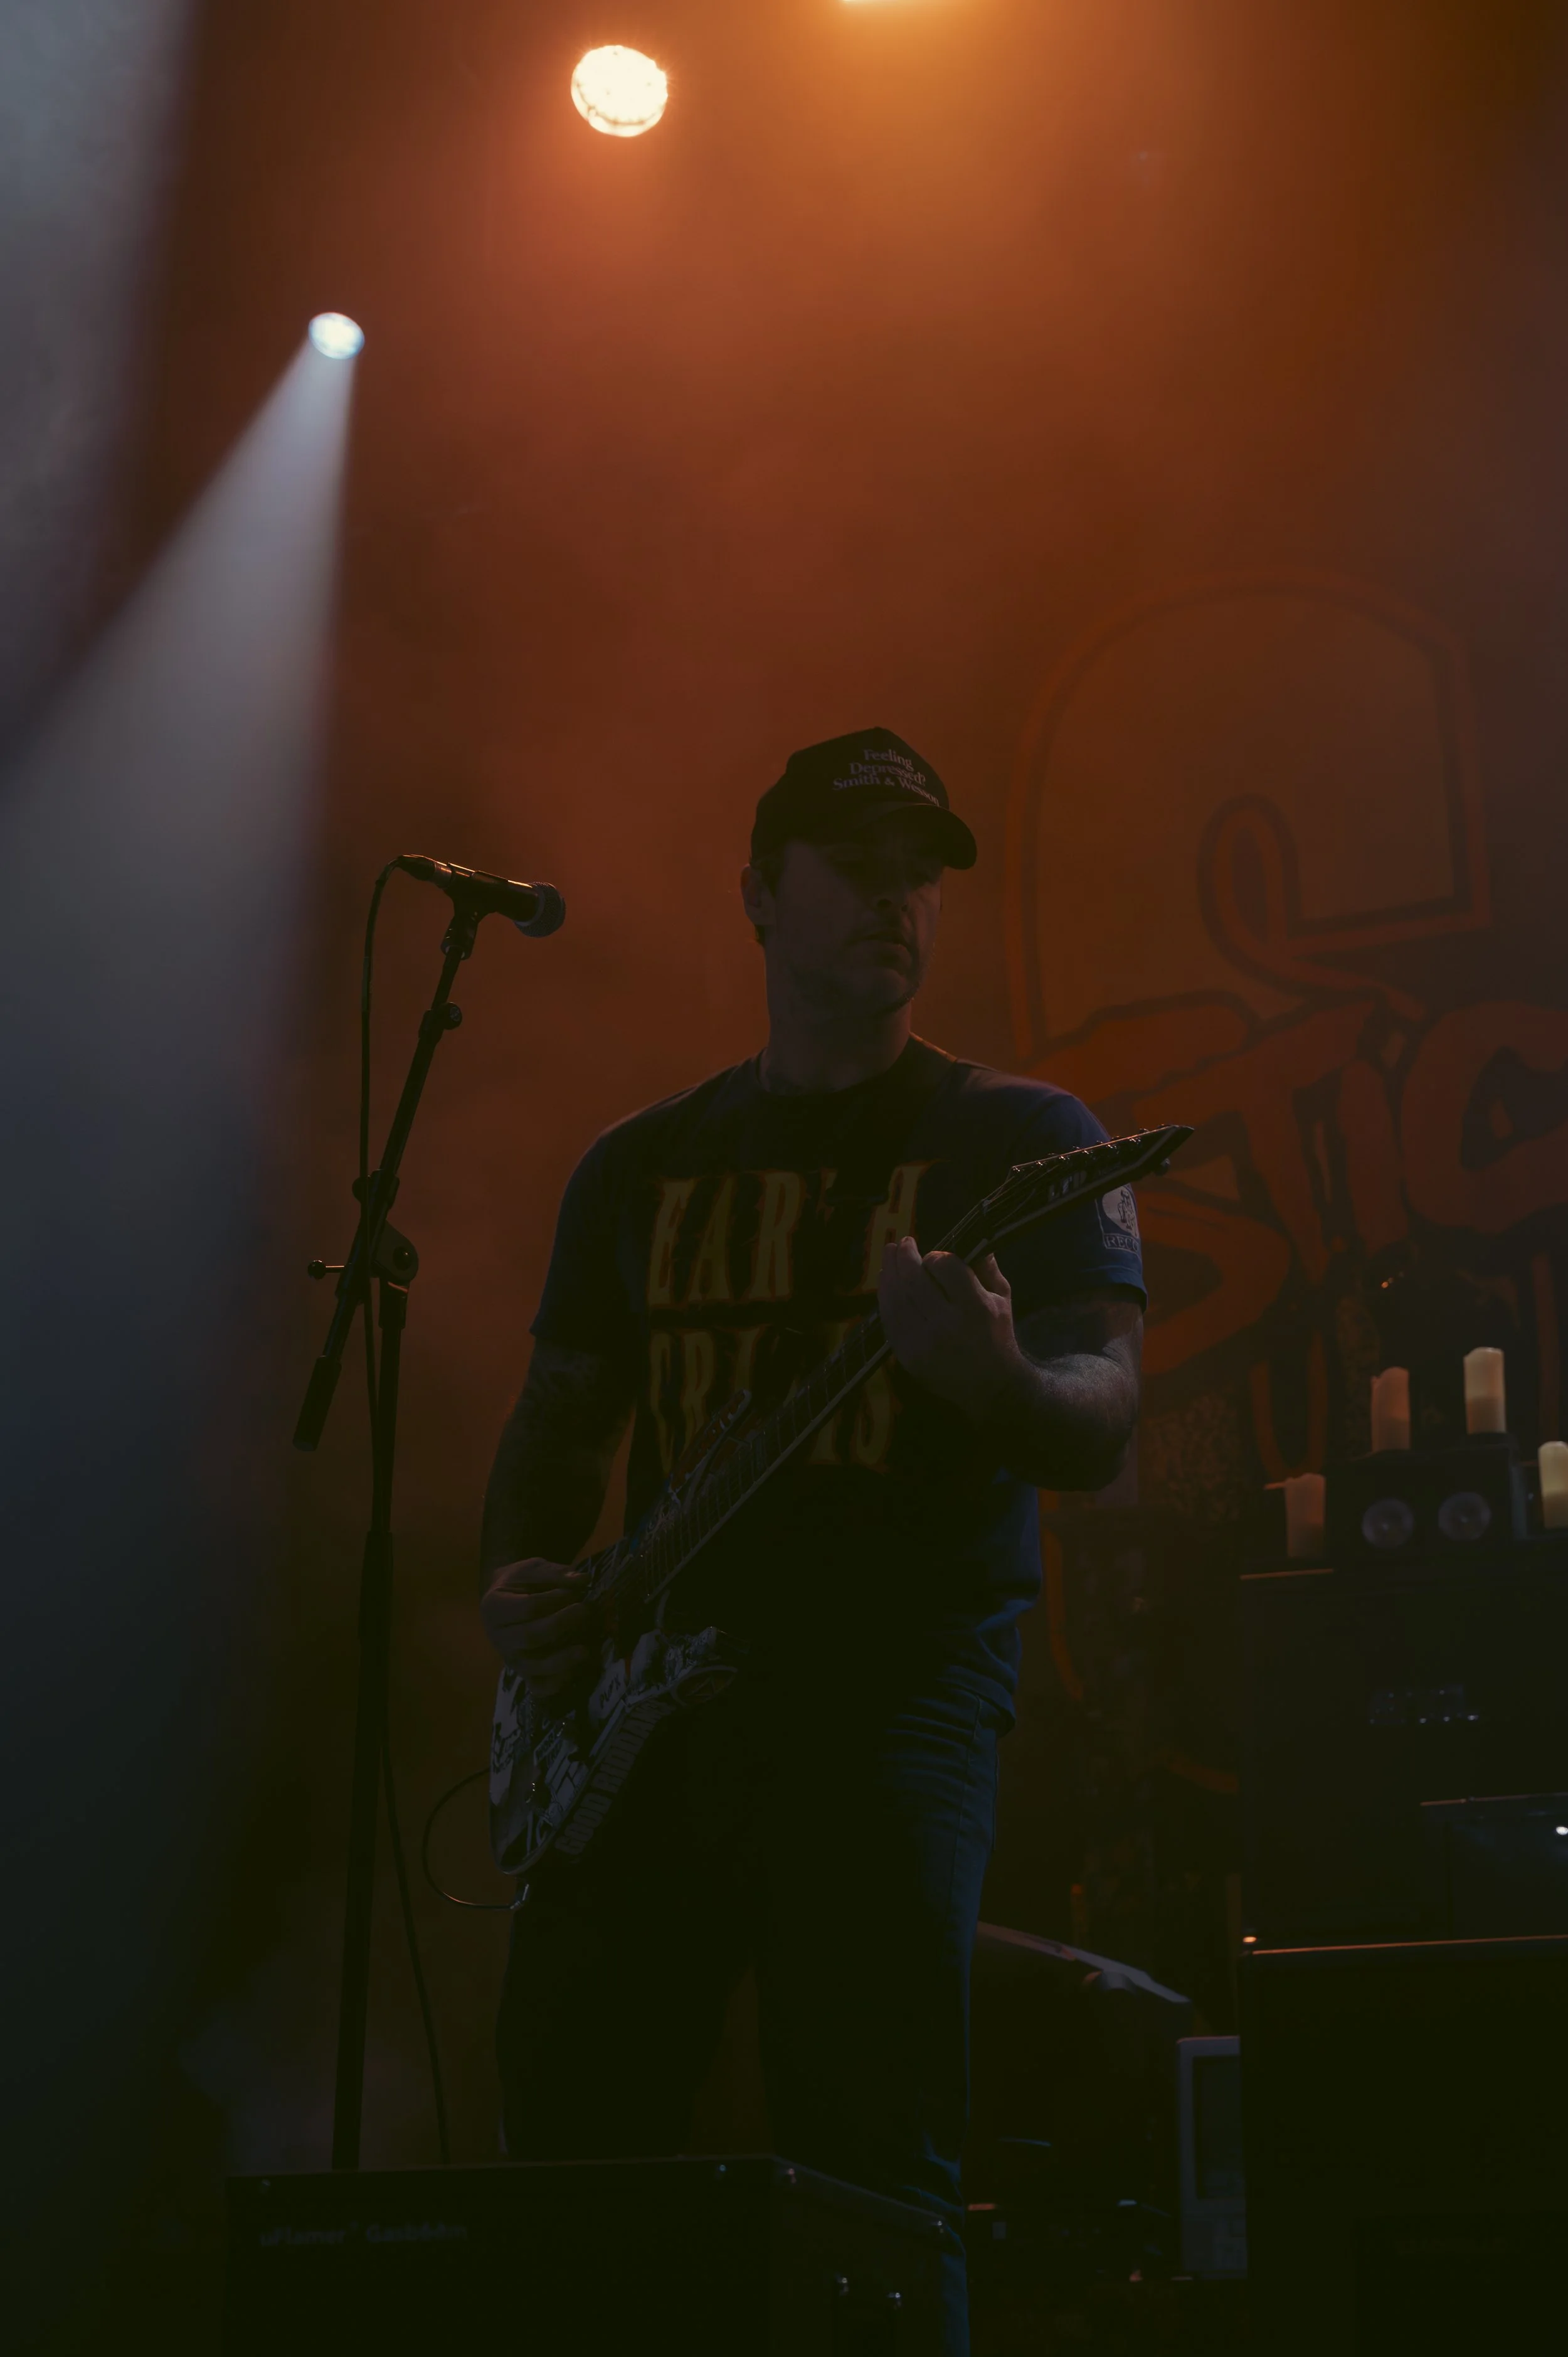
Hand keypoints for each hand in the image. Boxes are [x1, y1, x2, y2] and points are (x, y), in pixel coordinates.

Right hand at [479, 1558, 594, 1699]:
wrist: (507, 1598)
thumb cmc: (520, 1582)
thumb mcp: (532, 1568)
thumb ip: (555, 1574)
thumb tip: (583, 1580)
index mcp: (494, 1607)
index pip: (527, 1607)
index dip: (554, 1600)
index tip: (574, 1592)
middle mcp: (498, 1637)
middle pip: (529, 1637)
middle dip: (560, 1625)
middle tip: (585, 1611)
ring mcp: (509, 1657)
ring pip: (532, 1666)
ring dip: (560, 1660)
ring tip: (585, 1651)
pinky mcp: (522, 1673)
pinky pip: (536, 1686)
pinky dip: (553, 1685)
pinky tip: (572, 1674)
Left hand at [877, 1238, 1029, 1423]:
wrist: (991, 1387)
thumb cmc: (998, 1336)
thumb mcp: (1002, 1299)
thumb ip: (987, 1267)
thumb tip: (973, 1238)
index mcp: (976, 1308)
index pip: (947, 1267)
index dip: (936, 1256)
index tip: (935, 1255)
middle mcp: (948, 1325)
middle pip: (915, 1280)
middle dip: (905, 1256)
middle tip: (903, 1242)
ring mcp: (924, 1343)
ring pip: (897, 1298)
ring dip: (890, 1272)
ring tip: (890, 1255)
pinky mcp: (908, 1356)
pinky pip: (890, 1320)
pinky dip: (885, 1298)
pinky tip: (886, 1282)